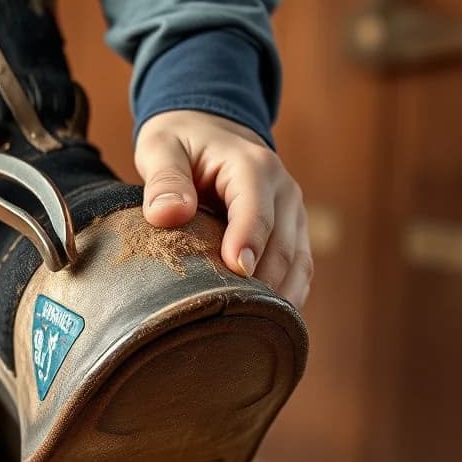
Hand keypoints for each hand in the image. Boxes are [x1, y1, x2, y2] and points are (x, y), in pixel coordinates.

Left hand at [135, 110, 311, 307]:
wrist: (210, 129)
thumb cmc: (183, 141)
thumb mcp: (162, 147)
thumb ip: (164, 179)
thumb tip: (167, 215)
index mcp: (253, 166)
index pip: (257, 210)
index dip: (249, 243)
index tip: (237, 273)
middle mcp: (284, 191)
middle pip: (283, 246)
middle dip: (262, 282)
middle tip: (234, 318)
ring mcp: (293, 214)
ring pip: (298, 263)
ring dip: (279, 297)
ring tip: (251, 331)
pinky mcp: (293, 233)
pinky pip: (300, 270)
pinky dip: (287, 296)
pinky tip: (266, 325)